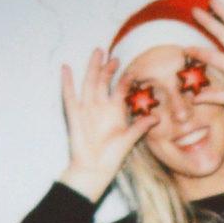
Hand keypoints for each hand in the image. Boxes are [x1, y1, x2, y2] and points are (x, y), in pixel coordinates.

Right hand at [56, 44, 155, 202]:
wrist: (93, 170)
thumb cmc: (111, 157)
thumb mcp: (128, 140)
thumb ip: (140, 127)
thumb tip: (157, 118)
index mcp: (114, 112)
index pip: (120, 91)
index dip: (125, 82)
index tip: (133, 72)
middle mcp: (101, 107)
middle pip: (103, 82)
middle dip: (107, 68)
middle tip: (113, 55)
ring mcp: (87, 110)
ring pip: (89, 84)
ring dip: (92, 69)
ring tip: (96, 53)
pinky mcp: (74, 116)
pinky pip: (70, 96)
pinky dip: (67, 83)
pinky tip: (66, 68)